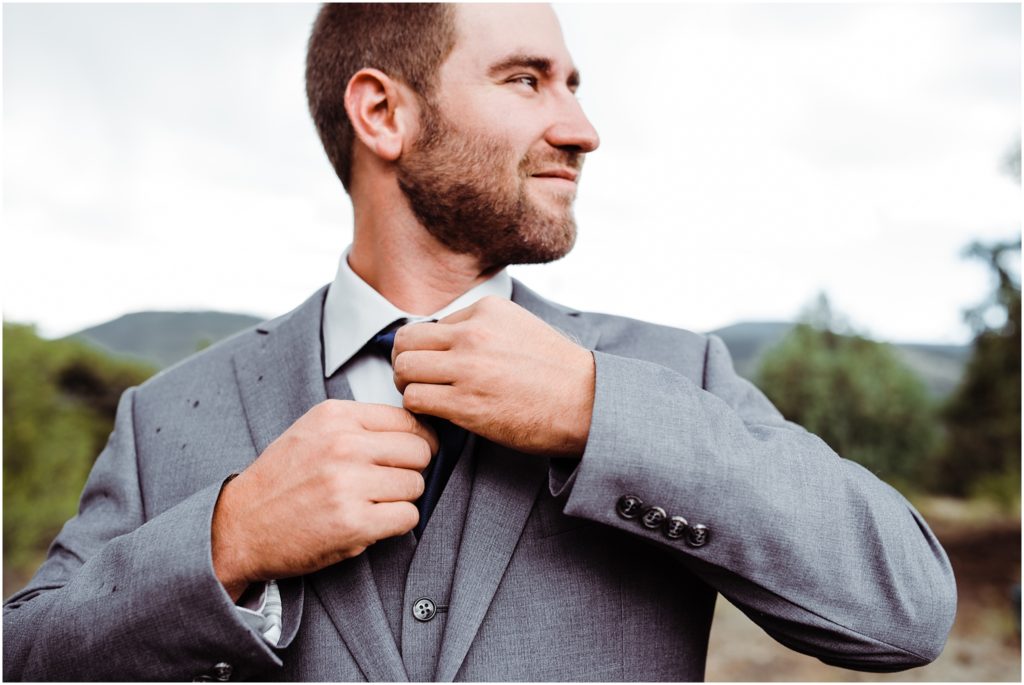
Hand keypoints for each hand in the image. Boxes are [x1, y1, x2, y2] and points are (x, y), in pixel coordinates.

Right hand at [210, 400, 437, 599]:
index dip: (417, 440)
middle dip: (411, 469)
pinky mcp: (353, 523)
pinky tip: (370, 522)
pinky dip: (396, 523)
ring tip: (371, 503)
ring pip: (416, 485)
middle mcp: (343, 445)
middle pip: (419, 451)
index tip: (409, 455)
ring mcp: (348, 484)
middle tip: (388, 483)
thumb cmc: (282, 481)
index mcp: (335, 416)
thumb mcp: (313, 432)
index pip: (407, 419)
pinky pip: (408, 517)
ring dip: (402, 499)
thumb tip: (417, 430)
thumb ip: (359, 426)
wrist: (240, 527)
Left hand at [391, 296, 594, 456]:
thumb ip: (482, 328)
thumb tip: (444, 340)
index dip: (428, 350)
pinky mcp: (466, 404)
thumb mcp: (520, 328)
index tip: (440, 367)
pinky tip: (436, 415)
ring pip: (404, 370)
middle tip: (417, 381)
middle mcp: (473, 335)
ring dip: (408, 387)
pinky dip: (418, 410)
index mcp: (486, 311)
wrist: (586, 403)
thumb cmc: (556, 372)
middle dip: (405, 363)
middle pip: (406, 342)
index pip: (430, 325)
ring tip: (426, 398)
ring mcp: (468, 368)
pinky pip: (415, 399)